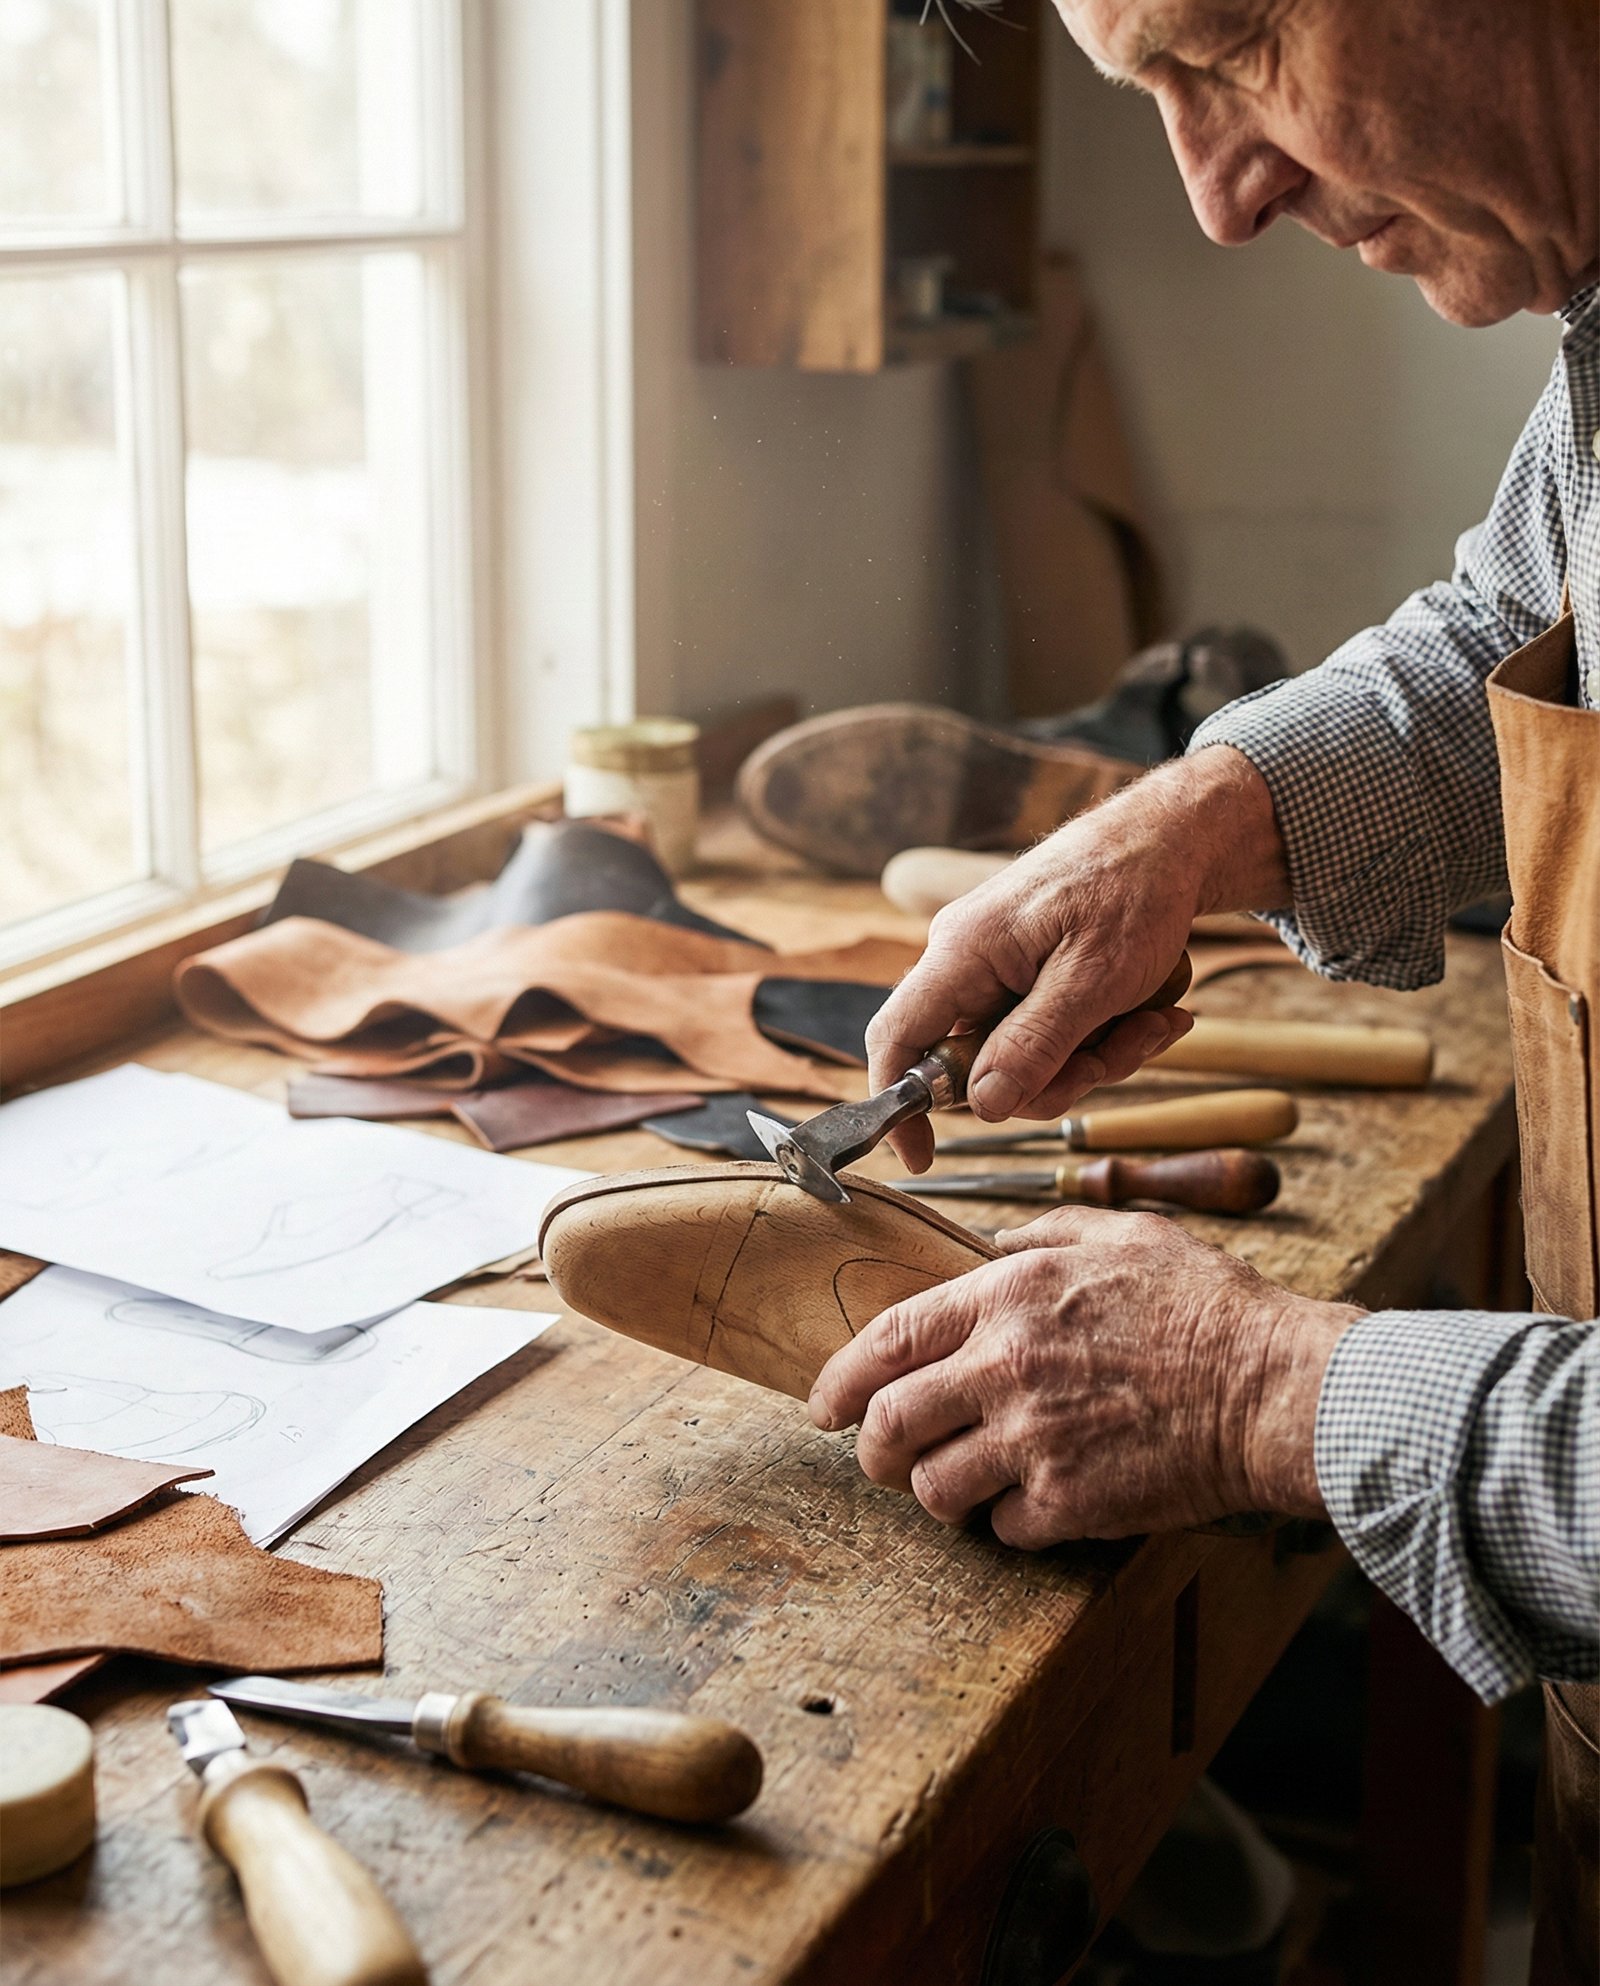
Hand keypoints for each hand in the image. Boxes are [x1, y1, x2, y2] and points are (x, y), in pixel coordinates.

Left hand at [808, 1206, 1358, 1545]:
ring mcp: (1033, 1439)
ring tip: (963, 1485)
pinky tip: (1036, 1504)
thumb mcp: (1120, 1235)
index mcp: (1007, 1296)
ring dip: (938, 1492)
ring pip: (934, 1487)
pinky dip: (1009, 1524)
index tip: (825, 1404)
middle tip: (879, 1458)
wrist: (1274, 1386)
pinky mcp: (1069, 1502)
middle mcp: (1006, 1366)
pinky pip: (1003, 1528)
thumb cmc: (1206, 1307)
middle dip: (871, 1450)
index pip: (887, 1340)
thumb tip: (994, 1241)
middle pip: (889, 1423)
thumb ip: (1044, 1235)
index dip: (840, 1378)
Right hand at [867, 746, 1287, 1169]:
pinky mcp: (1027, 973)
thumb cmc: (1133, 890)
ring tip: (1153, 1018)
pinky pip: (1048, 1032)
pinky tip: (1151, 1010)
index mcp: (962, 952)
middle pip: (978, 1064)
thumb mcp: (1094, 979)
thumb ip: (1034, 1045)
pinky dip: (1101, 1035)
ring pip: (1024, 1056)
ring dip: (1094, 1056)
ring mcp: (996, 967)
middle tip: (1121, 1052)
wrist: (1171, 837)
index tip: (922, 1157)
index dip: (899, 1106)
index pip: (897, 1039)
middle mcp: (965, 959)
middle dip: (1057, 1076)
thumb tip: (983, 1107)